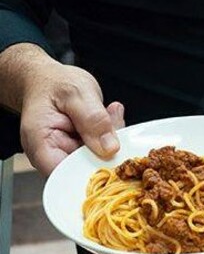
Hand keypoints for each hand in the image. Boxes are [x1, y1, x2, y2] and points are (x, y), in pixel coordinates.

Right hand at [1, 44, 124, 174]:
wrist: (47, 79)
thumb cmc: (53, 83)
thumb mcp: (76, 93)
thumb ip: (93, 120)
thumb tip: (109, 149)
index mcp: (41, 145)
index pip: (65, 174)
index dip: (90, 172)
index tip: (112, 155)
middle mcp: (52, 155)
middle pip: (86, 168)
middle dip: (108, 147)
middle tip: (112, 120)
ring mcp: (68, 153)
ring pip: (99, 158)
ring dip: (111, 137)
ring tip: (109, 112)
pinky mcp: (82, 149)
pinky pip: (103, 149)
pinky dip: (111, 133)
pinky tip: (109, 114)